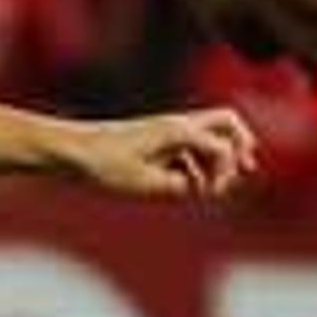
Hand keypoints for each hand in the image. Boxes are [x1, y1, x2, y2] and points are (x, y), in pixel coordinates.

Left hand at [72, 107, 259, 198]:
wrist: (71, 151)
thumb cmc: (105, 165)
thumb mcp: (146, 183)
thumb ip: (181, 185)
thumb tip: (201, 186)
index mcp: (178, 131)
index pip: (224, 146)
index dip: (227, 172)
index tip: (211, 193)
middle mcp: (176, 125)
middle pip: (227, 122)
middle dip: (241, 146)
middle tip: (245, 169)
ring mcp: (166, 132)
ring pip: (209, 136)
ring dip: (219, 158)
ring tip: (216, 184)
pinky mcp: (155, 141)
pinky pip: (189, 147)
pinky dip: (197, 163)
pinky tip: (188, 183)